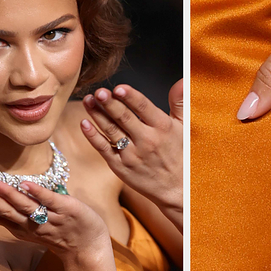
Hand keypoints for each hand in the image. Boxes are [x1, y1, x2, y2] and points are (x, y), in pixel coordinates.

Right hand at [0, 180, 109, 260]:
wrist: (88, 247)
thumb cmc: (60, 232)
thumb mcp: (33, 226)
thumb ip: (17, 213)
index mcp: (23, 227)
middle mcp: (33, 225)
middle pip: (8, 213)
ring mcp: (50, 218)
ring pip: (26, 207)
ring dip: (9, 196)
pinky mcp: (67, 209)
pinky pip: (50, 201)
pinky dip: (38, 193)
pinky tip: (26, 185)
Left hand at [80, 80, 182, 216]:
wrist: (178, 190)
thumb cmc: (182, 155)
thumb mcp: (186, 126)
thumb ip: (180, 101)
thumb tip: (181, 80)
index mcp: (163, 128)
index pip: (144, 108)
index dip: (130, 97)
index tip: (119, 87)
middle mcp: (147, 141)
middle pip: (124, 118)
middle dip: (109, 103)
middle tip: (98, 92)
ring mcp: (132, 155)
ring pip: (111, 131)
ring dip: (97, 114)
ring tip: (88, 100)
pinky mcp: (121, 167)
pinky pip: (104, 149)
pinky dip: (93, 136)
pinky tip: (84, 123)